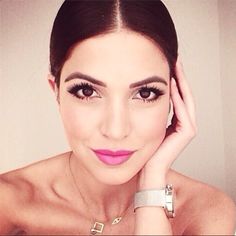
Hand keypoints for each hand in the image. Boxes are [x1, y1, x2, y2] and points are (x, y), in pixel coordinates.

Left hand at [138, 58, 196, 188]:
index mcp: (170, 120)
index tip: (162, 63)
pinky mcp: (186, 132)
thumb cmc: (140, 151)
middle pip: (181, 93)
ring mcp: (185, 127)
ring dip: (180, 81)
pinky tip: (171, 83)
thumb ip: (143, 112)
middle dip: (177, 75)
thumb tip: (135, 93)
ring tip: (174, 64)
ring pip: (184, 98)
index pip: (173, 95)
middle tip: (171, 57)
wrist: (146, 171)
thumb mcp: (140, 126)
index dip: (170, 79)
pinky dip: (179, 96)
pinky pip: (183, 109)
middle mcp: (180, 122)